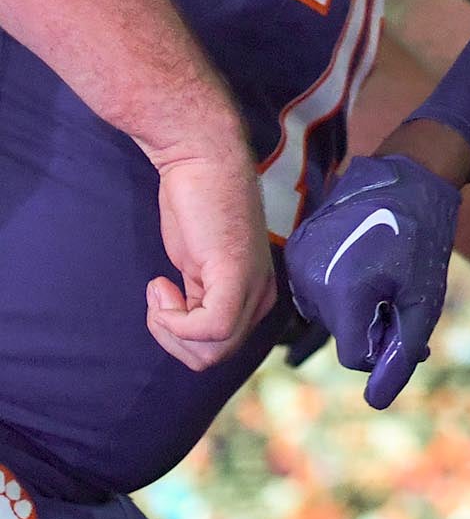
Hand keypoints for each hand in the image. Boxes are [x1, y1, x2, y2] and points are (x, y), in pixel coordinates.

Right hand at [150, 140, 275, 369]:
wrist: (199, 160)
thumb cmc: (194, 206)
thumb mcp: (198, 265)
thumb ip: (201, 298)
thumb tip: (187, 336)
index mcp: (256, 296)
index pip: (221, 350)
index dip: (181, 338)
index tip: (166, 299)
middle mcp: (261, 295)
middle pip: (214, 358)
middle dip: (172, 340)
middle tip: (160, 300)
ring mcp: (252, 286)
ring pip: (211, 351)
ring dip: (169, 330)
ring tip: (161, 291)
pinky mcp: (236, 275)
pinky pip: (209, 330)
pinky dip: (173, 320)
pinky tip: (161, 285)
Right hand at [286, 152, 461, 407]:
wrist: (408, 175)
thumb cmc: (423, 238)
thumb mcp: (424, 299)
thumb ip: (401, 352)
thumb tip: (376, 402)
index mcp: (343, 292)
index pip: (355, 356)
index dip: (385, 345)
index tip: (404, 314)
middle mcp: (309, 280)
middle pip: (341, 334)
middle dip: (373, 325)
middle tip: (402, 292)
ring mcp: (297, 262)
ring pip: (327, 314)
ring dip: (356, 308)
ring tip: (385, 274)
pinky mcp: (295, 249)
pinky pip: (315, 289)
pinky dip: (339, 287)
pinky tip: (364, 261)